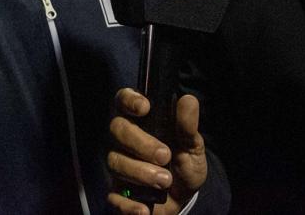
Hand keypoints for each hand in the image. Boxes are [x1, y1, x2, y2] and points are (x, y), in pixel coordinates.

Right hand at [107, 89, 206, 214]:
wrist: (183, 200)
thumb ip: (187, 126)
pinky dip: (128, 204)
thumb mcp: (191, 146)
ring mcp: (118, 165)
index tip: (145, 108)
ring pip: (115, 161)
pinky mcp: (116, 193)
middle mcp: (122, 140)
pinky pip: (113, 197)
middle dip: (140, 142)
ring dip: (141, 172)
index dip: (129, 100)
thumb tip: (189, 100)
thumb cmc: (183, 165)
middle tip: (164, 156)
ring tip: (165, 181)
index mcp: (139, 121)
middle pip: (116, 129)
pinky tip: (144, 209)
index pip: (123, 100)